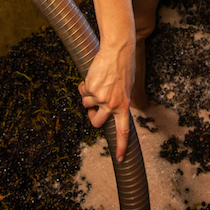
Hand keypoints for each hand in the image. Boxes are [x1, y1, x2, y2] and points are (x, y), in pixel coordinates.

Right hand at [78, 46, 133, 161]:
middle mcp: (112, 104)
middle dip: (91, 116)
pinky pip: (82, 91)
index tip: (120, 158)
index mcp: (124, 105)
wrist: (118, 50)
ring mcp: (100, 97)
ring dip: (88, 94)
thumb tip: (110, 110)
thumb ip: (119, 100)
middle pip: (96, 122)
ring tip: (99, 81)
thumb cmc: (124, 66)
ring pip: (86, 104)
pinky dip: (84, 84)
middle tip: (93, 107)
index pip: (123, 130)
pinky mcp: (90, 89)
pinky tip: (94, 75)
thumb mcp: (126, 86)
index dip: (121, 145)